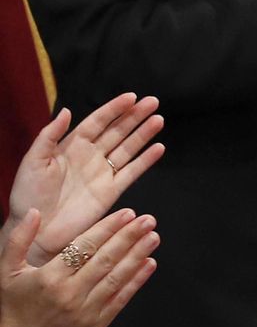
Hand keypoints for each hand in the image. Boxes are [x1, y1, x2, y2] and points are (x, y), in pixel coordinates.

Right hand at [0, 208, 158, 326]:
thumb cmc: (14, 306)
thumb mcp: (7, 271)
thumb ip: (19, 239)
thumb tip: (34, 213)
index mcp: (49, 277)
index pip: (85, 246)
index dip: (108, 228)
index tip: (127, 213)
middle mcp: (69, 293)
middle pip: (105, 259)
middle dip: (129, 237)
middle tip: (148, 220)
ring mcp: (85, 310)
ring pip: (116, 277)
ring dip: (138, 255)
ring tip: (153, 237)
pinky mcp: (96, 323)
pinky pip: (120, 299)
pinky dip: (137, 281)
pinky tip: (149, 264)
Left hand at [7, 94, 163, 266]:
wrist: (36, 230)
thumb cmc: (28, 195)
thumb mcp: (32, 161)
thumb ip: (49, 135)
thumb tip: (67, 111)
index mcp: (72, 146)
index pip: (98, 122)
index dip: (114, 109)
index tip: (132, 96)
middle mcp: (91, 156)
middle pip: (118, 131)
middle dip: (135, 116)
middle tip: (153, 101)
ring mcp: (103, 173)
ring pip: (129, 148)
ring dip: (144, 134)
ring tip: (158, 119)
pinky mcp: (111, 191)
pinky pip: (132, 172)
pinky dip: (146, 160)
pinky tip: (158, 148)